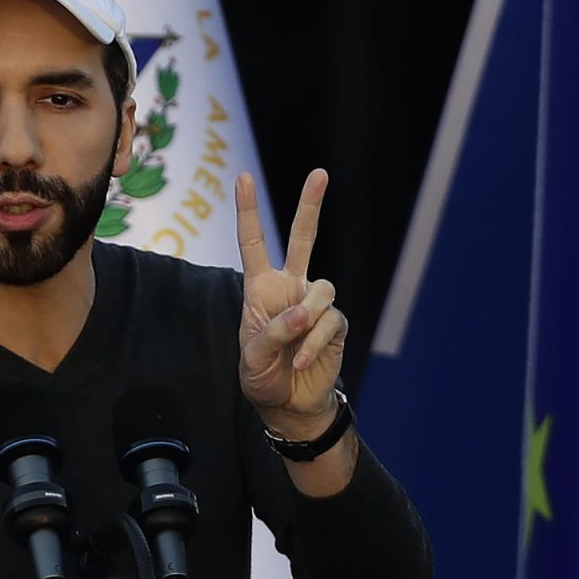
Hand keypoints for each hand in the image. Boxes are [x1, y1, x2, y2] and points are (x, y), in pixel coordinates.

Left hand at [235, 168, 348, 438]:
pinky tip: (302, 360)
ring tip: (293, 347)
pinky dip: (314, 342)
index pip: (254, 243)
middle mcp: (291, 288)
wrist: (289, 405)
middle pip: (303, 239)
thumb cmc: (263, 376)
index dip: (248, 211)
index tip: (242, 176)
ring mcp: (315, 304)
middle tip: (320, 173)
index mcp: (261, 288)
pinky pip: (330, 321)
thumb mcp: (252, 356)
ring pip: (322, 288)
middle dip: (310, 206)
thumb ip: (274, 330)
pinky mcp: (336, 324)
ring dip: (307, 317)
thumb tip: (305, 312)